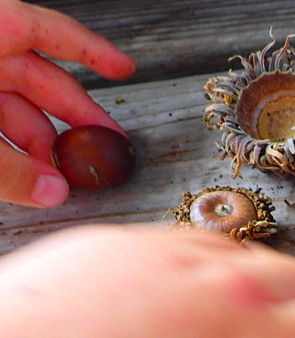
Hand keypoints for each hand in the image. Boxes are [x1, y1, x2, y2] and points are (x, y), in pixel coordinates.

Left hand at [0, 0, 134, 207]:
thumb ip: (7, 168)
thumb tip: (51, 192)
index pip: (45, 30)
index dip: (90, 50)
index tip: (124, 68)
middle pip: (34, 77)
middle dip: (71, 119)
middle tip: (104, 148)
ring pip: (8, 105)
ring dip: (38, 143)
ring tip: (59, 178)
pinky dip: (7, 147)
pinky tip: (26, 175)